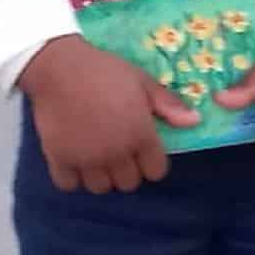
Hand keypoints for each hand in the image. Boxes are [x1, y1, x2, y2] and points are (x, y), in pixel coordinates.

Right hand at [18, 36, 199, 193]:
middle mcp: (115, 153)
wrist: (59, 66)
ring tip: (97, 157)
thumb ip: (168, 104)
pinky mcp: (59, 159)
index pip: (156, 171)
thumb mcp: (141, 81)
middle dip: (128, 170)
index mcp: (139, 135)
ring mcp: (86, 159)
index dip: (153, 162)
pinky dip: (73, 177)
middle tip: (119, 152)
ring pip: (101, 188)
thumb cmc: (105, 71)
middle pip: (129, 183)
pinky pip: (69, 185)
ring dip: (102, 176)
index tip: (144, 150)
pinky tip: (75, 160)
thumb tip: (195, 121)